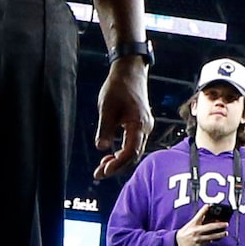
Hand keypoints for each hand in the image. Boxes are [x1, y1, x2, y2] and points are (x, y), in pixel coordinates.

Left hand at [93, 53, 148, 177]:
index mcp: (139, 124)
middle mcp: (146, 128)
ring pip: (134, 150)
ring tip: (102, 166)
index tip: (103, 171)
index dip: (117, 164)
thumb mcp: (107, 108)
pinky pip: (134, 143)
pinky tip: (110, 155)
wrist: (130, 71)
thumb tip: (101, 148)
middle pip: (134, 155)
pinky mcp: (141, 124)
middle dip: (117, 166)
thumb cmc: (119, 87)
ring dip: (119, 160)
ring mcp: (145, 126)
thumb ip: (105, 129)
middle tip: (98, 174)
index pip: (130, 151)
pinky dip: (122, 152)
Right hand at [179, 211, 232, 245]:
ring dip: (219, 234)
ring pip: (211, 236)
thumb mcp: (190, 225)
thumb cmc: (184, 234)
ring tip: (225, 233)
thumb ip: (198, 221)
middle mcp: (196, 231)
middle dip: (219, 225)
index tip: (209, 206)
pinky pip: (208, 242)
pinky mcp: (199, 245)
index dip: (204, 209)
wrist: (177, 244)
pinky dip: (214, 240)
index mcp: (193, 224)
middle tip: (226, 224)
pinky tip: (218, 239)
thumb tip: (207, 217)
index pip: (199, 215)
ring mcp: (198, 238)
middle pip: (209, 227)